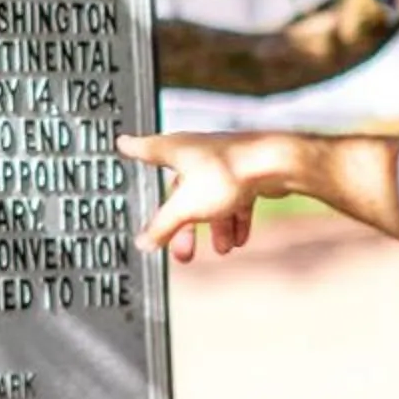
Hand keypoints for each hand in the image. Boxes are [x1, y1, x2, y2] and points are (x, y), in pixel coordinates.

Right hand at [115, 131, 276, 261]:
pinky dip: (235, 220)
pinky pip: (235, 199)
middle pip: (182, 191)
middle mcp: (198, 152)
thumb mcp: (186, 207)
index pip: (146, 149)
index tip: (122, 144)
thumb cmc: (227, 175)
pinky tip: (239, 241)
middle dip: (183, 225)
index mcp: (176, 150)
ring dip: (215, 228)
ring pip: (211, 198)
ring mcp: (223, 161)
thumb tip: (143, 243)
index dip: (133, 148)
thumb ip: (163, 226)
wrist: (276, 164)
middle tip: (182, 254)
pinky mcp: (247, 171)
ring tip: (223, 250)